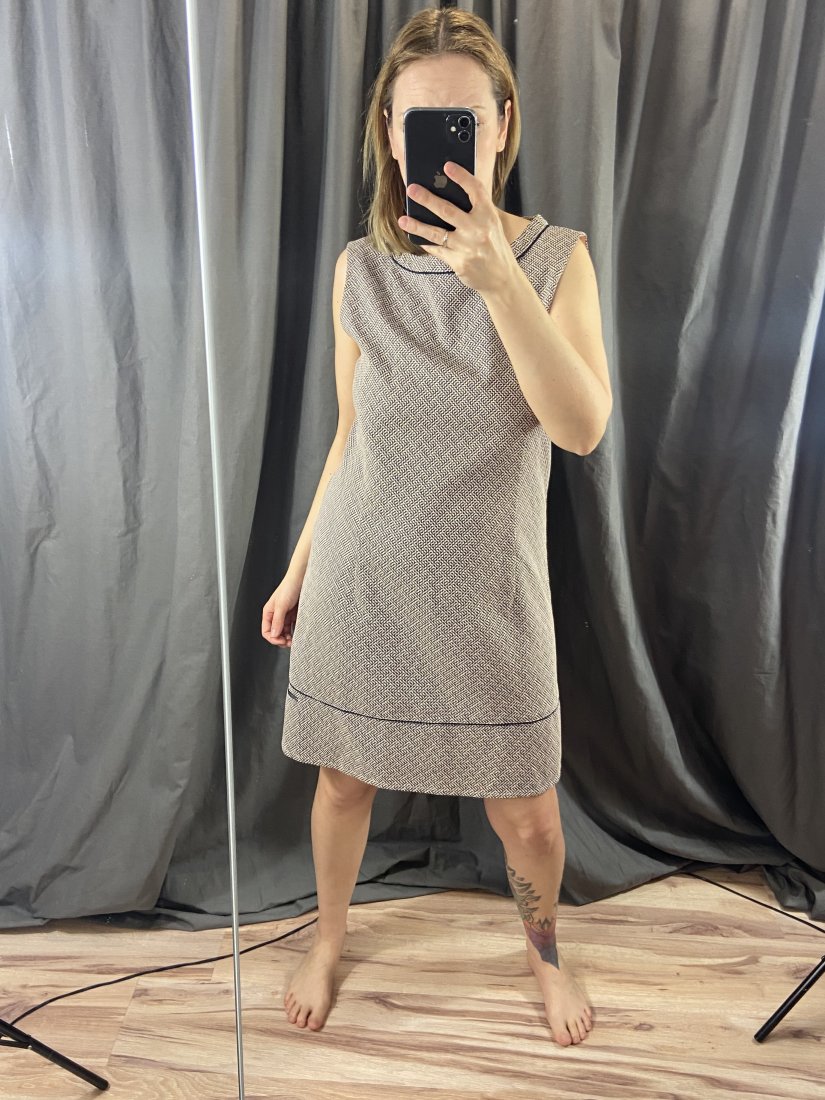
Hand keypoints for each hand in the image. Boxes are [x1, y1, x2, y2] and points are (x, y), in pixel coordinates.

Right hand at [262, 572, 302, 646]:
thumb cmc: (289, 587)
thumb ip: (277, 620)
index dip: (273, 638)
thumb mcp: (282, 605)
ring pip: (284, 632)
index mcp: (268, 613)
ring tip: (294, 640)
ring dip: (288, 638)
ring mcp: (285, 615)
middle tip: (289, 643)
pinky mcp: (293, 615)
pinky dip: (294, 632)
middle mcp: (276, 615)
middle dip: (281, 640)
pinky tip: (297, 634)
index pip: (266, 631)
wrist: (301, 579)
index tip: (281, 641)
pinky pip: (292, 627)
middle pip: (275, 633)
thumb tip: (274, 634)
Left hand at [398, 161, 517, 294]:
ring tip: (403, 220)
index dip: (461, 177)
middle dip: (427, 199)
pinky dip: (426, 243)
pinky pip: (437, 250)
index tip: (447, 166)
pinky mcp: (458, 262)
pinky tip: (415, 237)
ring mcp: (467, 247)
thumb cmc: (494, 246)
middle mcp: (478, 230)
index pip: (475, 190)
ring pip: (437, 233)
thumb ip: (476, 210)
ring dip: (417, 225)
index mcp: (488, 215)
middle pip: (447, 210)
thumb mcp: (492, 224)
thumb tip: (447, 193)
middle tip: (411, 189)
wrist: (502, 278)